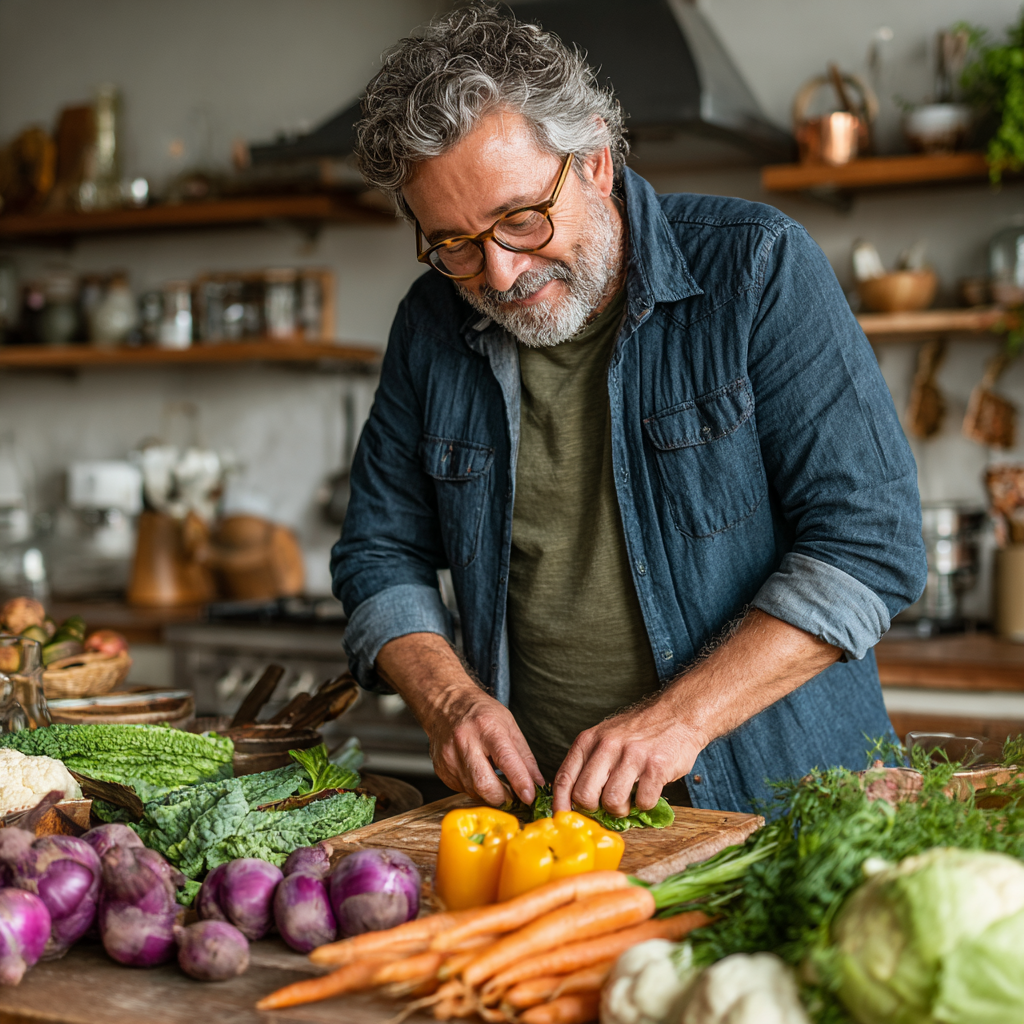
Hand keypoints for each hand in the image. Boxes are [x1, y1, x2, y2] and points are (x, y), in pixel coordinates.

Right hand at [375, 632, 543, 805]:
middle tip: (513, 795)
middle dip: (503, 798)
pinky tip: (477, 772)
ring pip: (474, 791)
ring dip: (489, 792)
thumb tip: (538, 784)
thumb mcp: (510, 726)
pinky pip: (462, 790)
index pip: (505, 759)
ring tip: (494, 777)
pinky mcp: (441, 769)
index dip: (519, 781)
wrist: (445, 704)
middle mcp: (465, 741)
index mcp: (487, 727)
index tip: (529, 797)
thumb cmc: (481, 713)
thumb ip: (525, 757)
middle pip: (484, 784)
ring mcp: (449, 756)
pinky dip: (475, 788)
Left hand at [552, 698, 703, 817]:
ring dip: (621, 810)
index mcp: (589, 740)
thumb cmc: (638, 732)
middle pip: (584, 796)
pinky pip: (643, 802)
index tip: (563, 818)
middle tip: (606, 807)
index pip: (564, 779)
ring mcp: (631, 755)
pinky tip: (648, 791)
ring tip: (629, 800)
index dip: (561, 804)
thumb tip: (572, 800)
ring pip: (612, 802)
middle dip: (594, 810)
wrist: (677, 714)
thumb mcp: (604, 738)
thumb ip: (588, 763)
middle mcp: (607, 746)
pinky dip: (645, 804)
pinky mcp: (656, 766)